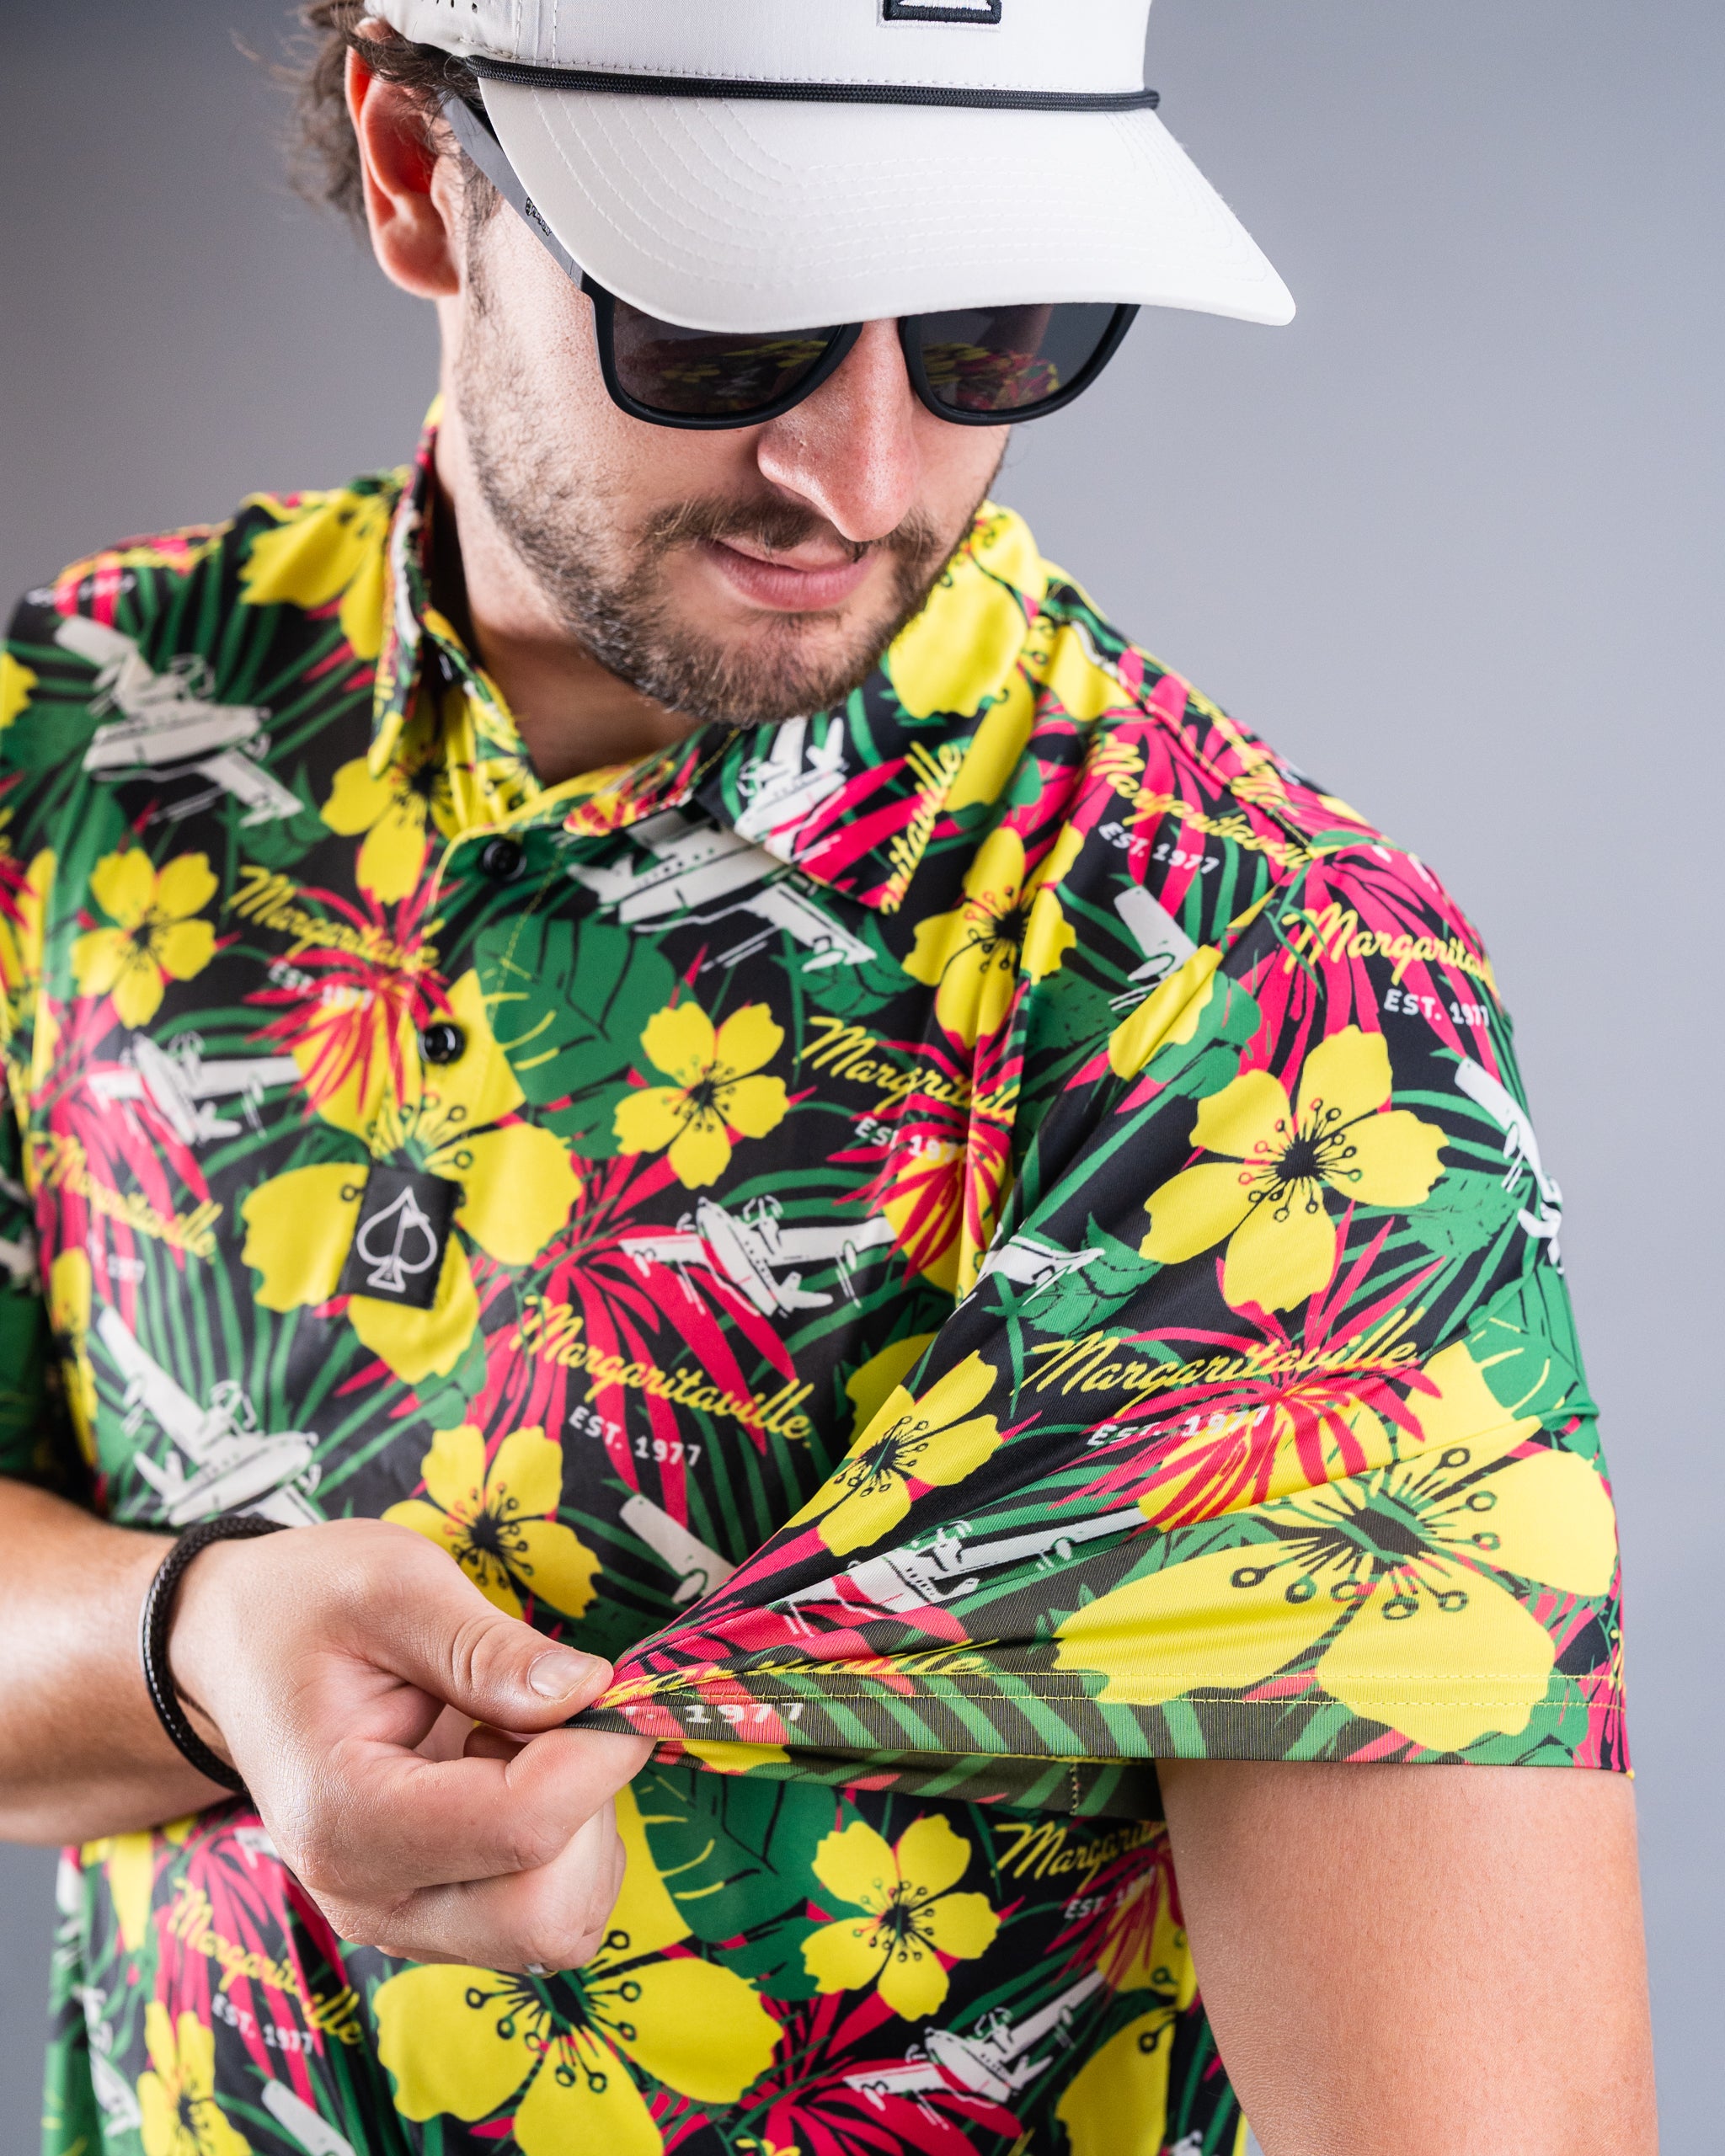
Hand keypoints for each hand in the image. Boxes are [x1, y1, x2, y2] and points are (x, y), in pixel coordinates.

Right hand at [168, 1518, 652, 1970]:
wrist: (238, 1649)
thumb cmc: (304, 1606)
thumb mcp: (391, 1586)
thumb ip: (488, 1647)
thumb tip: (589, 1692)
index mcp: (344, 1815)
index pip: (522, 1826)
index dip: (598, 1752)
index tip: (611, 1684)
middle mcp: (369, 1895)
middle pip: (548, 1909)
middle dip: (588, 1807)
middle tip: (547, 1716)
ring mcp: (401, 1916)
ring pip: (556, 1923)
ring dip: (580, 1828)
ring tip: (512, 1737)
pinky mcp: (433, 1912)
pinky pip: (543, 1912)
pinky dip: (564, 1845)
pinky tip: (509, 1770)